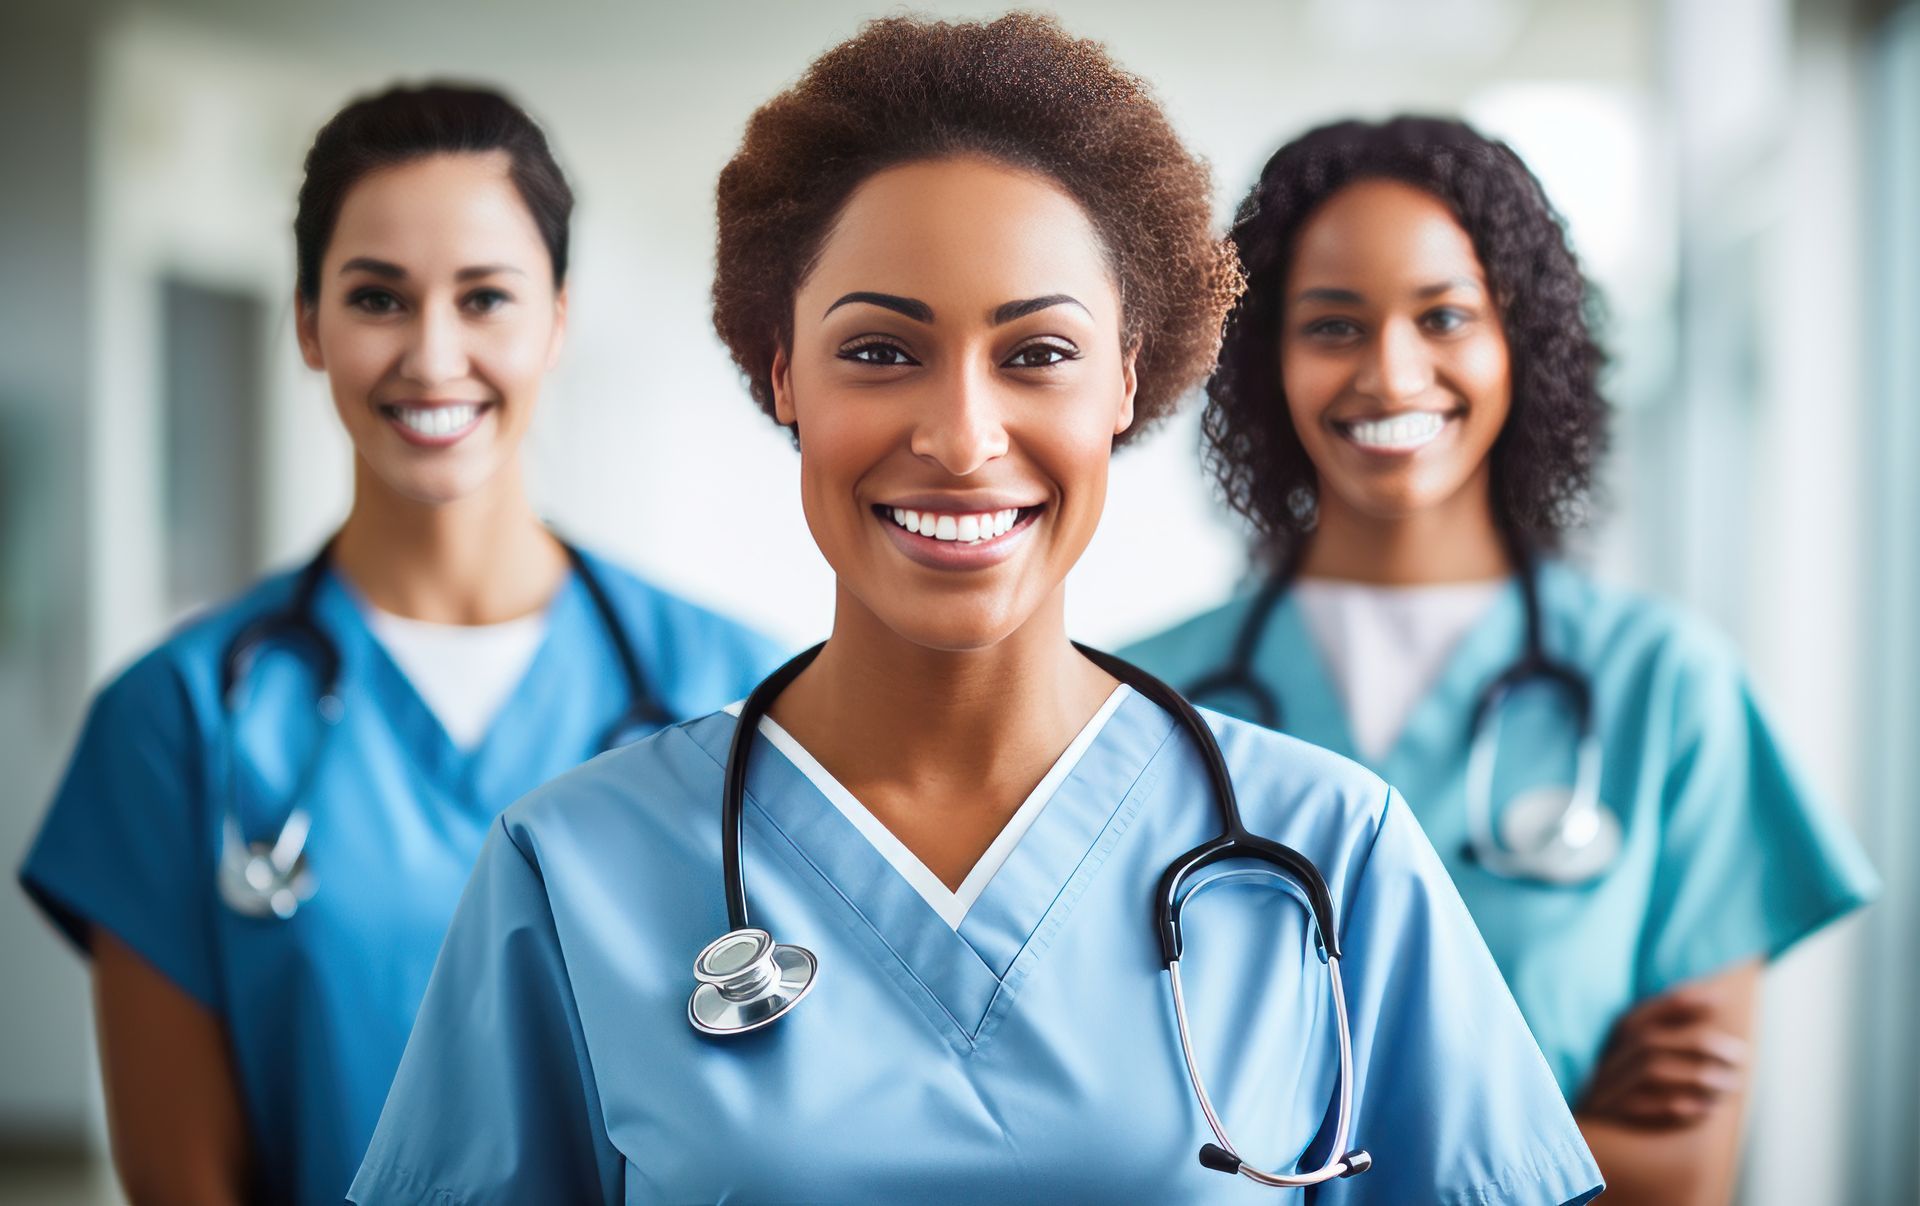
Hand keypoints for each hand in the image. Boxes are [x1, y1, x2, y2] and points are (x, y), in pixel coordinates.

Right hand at [1578, 986, 1747, 1129]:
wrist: (1586, 1142)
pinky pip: (1646, 1113)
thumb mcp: (1637, 1059)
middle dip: (1698, 1044)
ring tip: (1731, 1083)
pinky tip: (1709, 1110)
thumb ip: (1668, 1026)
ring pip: (1651, 1074)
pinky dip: (1680, 1110)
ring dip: (1697, 1076)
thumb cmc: (1622, 1096)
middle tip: (1739, 1054)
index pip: (1637, 1017)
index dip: (1676, 1004)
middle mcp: (1603, 1066)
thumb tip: (1714, 997)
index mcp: (1607, 1047)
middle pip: (1649, 1043)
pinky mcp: (1612, 1124)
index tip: (1718, 1000)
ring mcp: (1604, 1095)